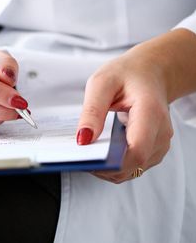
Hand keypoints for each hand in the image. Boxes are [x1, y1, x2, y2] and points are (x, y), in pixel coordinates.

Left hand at [77, 28, 195, 183]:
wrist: (150, 72)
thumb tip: (83, 140)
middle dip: (105, 167)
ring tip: (90, 152)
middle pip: (134, 165)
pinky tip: (101, 151)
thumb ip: (92, 111)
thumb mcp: (101, 83)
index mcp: (150, 112)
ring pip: (133, 170)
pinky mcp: (155, 149)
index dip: (112, 161)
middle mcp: (161, 132)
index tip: (87, 159)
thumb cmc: (127, 75)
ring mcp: (160, 143)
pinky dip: (115, 164)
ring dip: (109, 168)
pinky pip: (133, 166)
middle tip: (80, 157)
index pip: (137, 150)